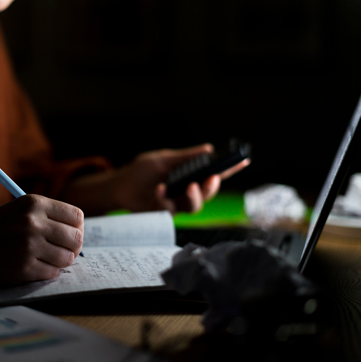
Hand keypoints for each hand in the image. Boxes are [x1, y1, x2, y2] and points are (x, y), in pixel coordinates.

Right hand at [0, 195, 83, 284]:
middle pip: (76, 238)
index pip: (76, 216)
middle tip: (59, 252)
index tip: (67, 237)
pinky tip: (30, 268)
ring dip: (58, 263)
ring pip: (66, 258)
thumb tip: (78, 234)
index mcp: (34, 203)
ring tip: (42, 260)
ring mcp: (29, 245)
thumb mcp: (18, 211)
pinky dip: (45, 273)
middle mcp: (33, 221)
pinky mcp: (23, 267)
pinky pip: (51, 274)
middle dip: (71, 248)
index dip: (75, 229)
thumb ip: (46, 217)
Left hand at [113, 144, 248, 213]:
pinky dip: (164, 196)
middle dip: (212, 187)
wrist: (120, 185)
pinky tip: (159, 187)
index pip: (213, 173)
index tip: (243, 161)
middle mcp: (186, 192)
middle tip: (210, 178)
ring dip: (195, 196)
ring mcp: (175, 204)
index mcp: (189, 176)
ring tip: (190, 186)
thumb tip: (208, 149)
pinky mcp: (162, 213)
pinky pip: (169, 208)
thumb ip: (185, 157)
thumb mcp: (164, 159)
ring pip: (194, 206)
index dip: (229, 169)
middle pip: (207, 193)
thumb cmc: (142, 171)